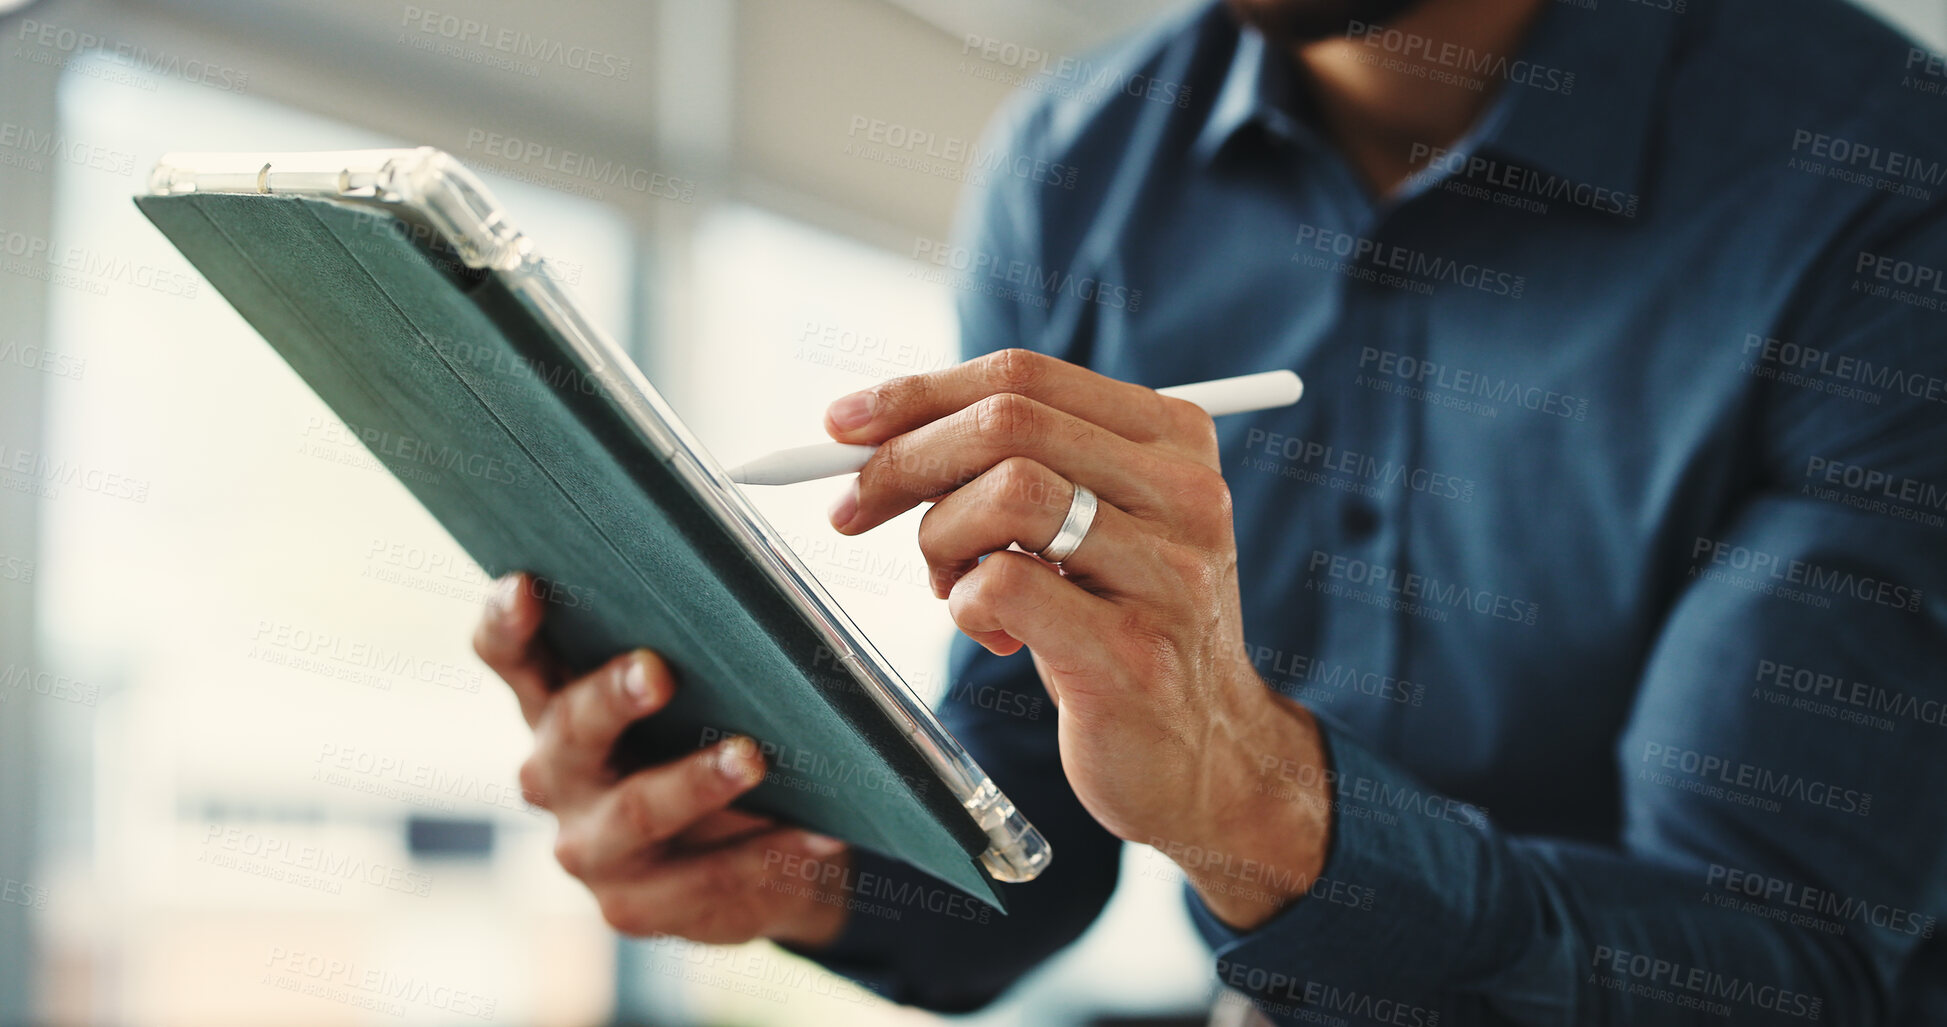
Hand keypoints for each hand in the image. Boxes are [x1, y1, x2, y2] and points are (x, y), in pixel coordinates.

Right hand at [474, 573, 853, 946]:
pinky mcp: (633, 907)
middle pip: (571, 729)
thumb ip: (688, 655)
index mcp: (555, 705)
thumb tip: (743, 604)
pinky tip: (822, 832)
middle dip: (612, 697)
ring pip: (637, 809)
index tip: (525, 586)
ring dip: (697, 781)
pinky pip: (707, 876)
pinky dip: (768, 850)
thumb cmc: (713, 743)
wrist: (751, 863)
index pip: (510, 657)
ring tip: (752, 756)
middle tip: (656, 671)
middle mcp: (554, 775)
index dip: (508, 622)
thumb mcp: (691, 700)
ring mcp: (588, 847)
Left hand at [825, 349, 1331, 928]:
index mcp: (1174, 439)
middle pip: (1008, 422)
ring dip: (940, 539)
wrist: (1209, 758)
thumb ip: (1017, 464)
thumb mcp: (1089, 526)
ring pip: (1006, 493)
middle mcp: (1185, 492)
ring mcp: (1167, 573)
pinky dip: (966, 605)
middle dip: (903, 460)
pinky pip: (1003, 587)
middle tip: (853, 508)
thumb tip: (874, 431)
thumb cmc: (1121, 628)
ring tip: (953, 586)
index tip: (843, 425)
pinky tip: (995, 635)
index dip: (918, 393)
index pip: (1024, 375)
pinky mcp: (1132, 653)